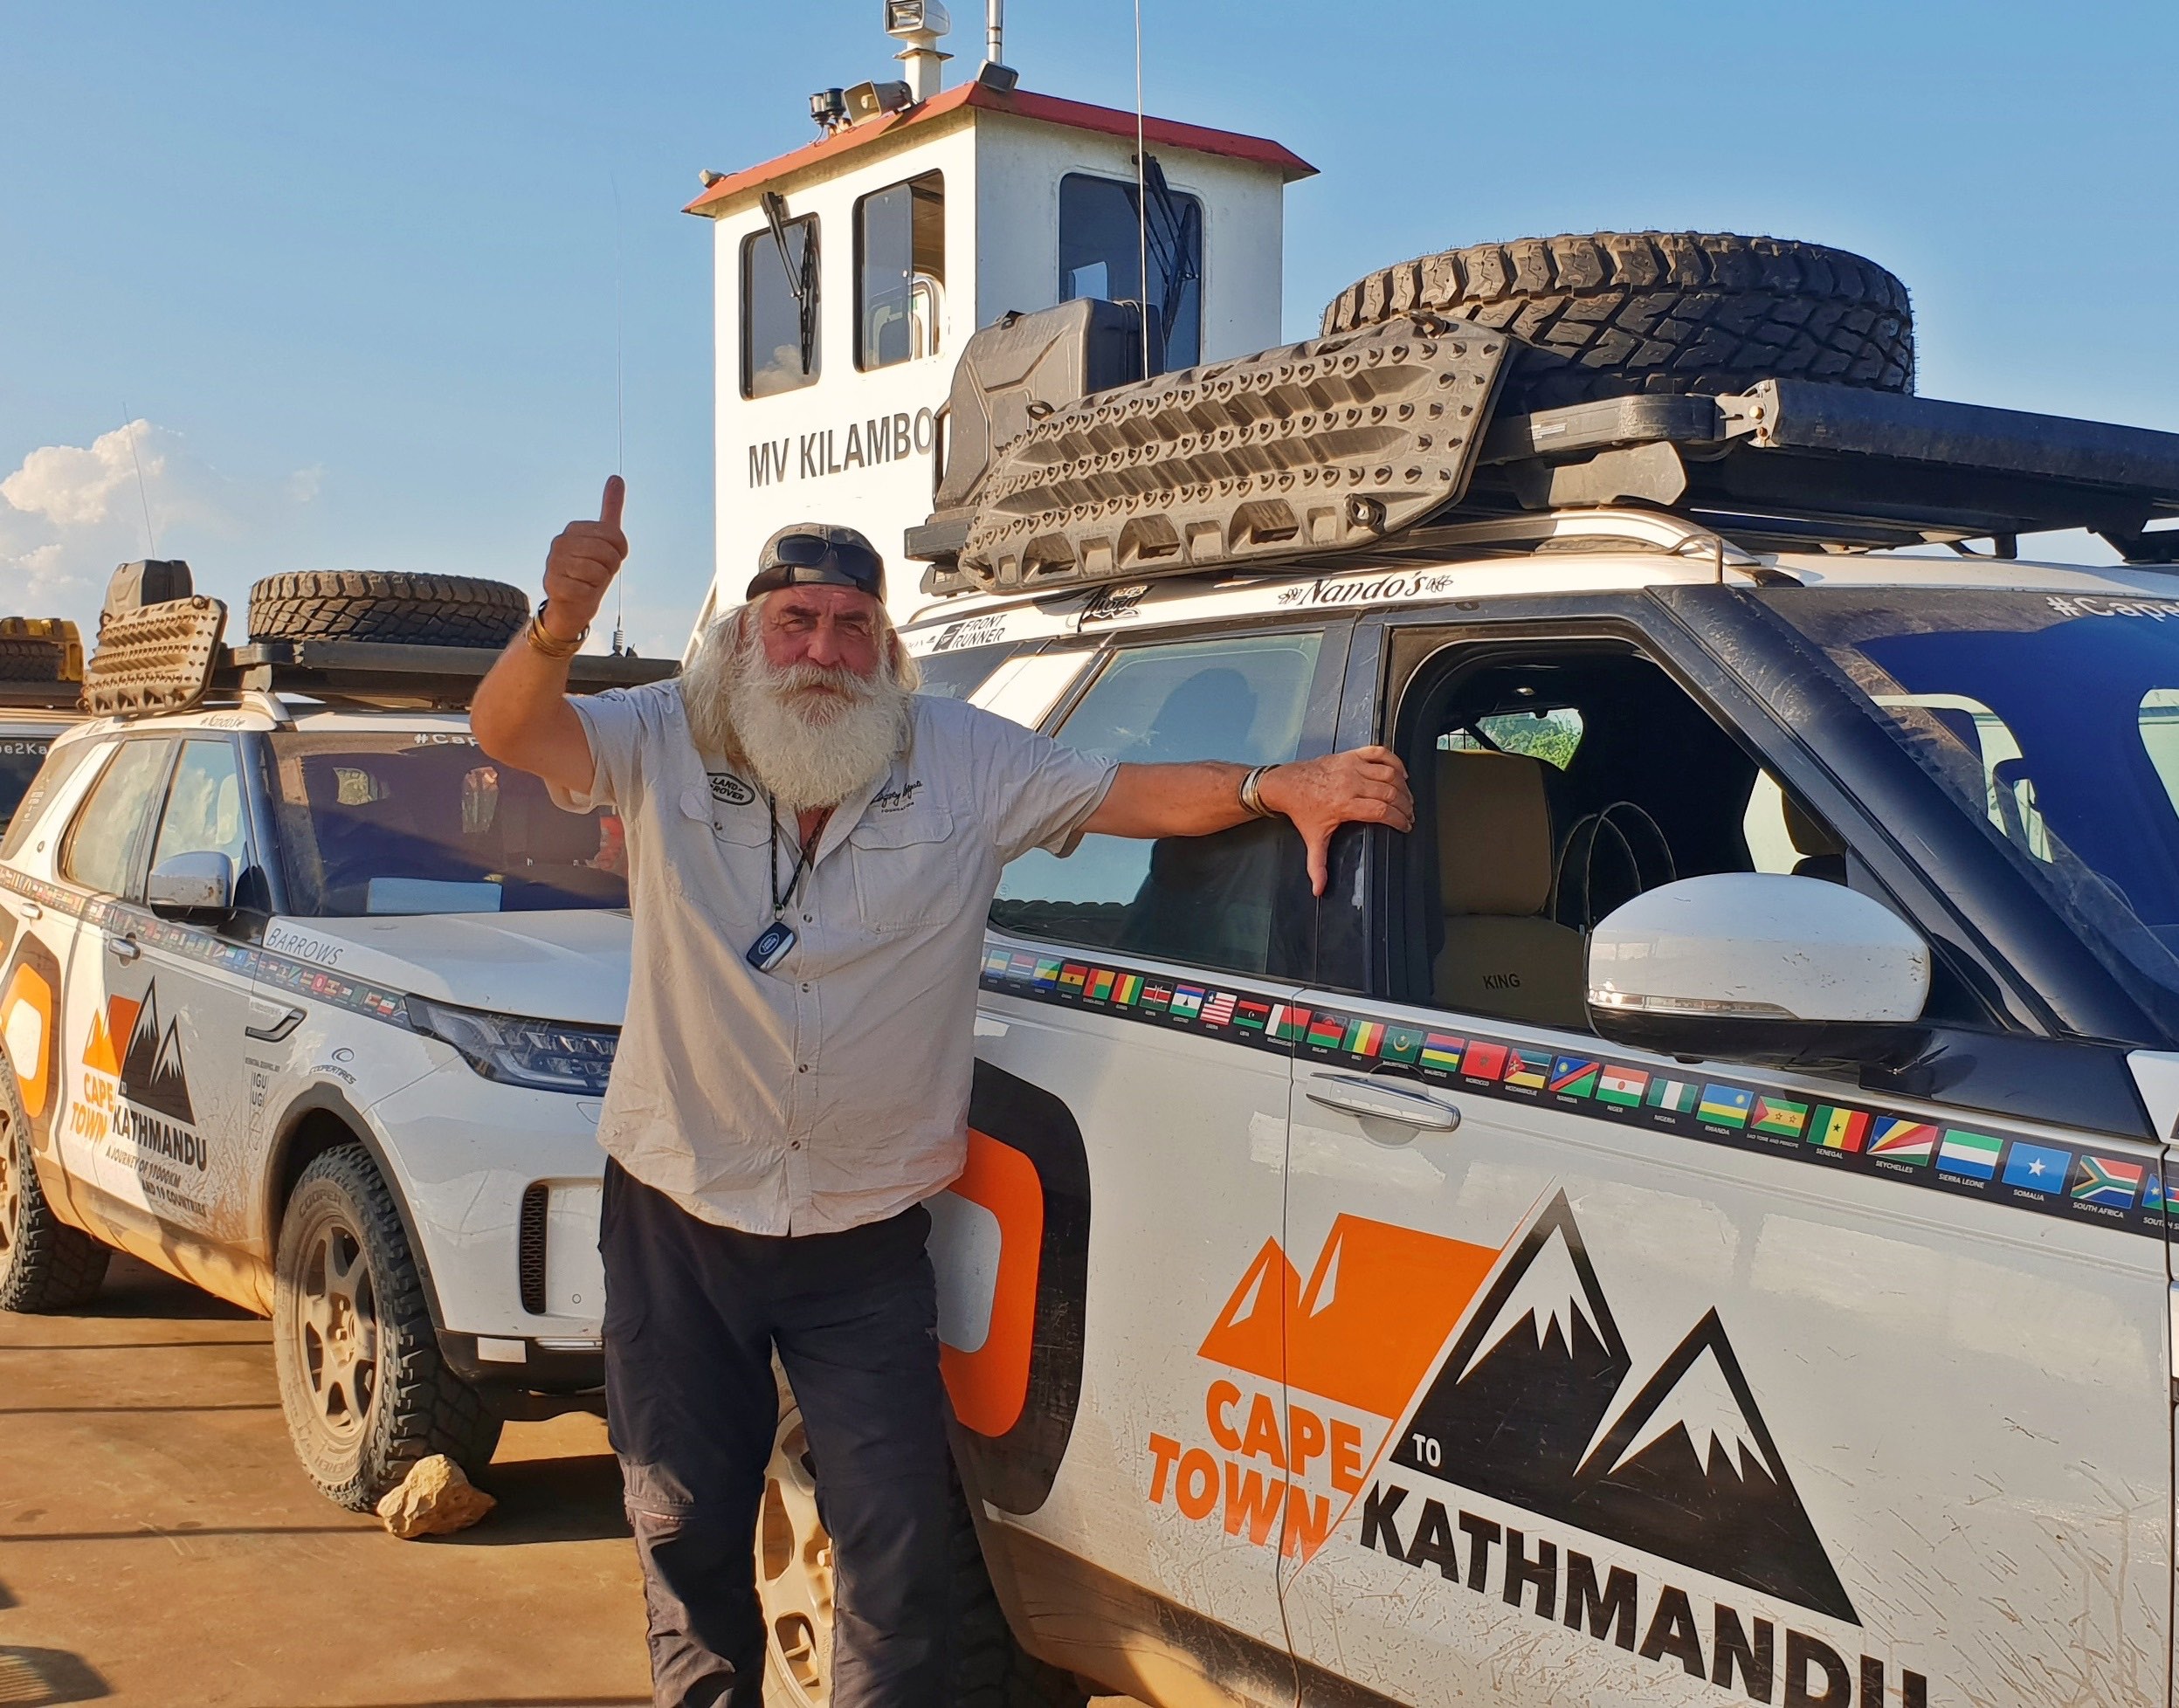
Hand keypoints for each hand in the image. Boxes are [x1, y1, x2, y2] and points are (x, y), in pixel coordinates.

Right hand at [542, 476, 626, 641]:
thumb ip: (610, 509)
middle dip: (611, 567)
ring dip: (599, 582)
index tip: (609, 558)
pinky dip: (588, 595)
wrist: (573, 605)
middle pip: (608, 553)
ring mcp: (553, 563)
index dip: (620, 552)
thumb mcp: (605, 539)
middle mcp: (560, 543)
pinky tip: (579, 593)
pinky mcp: (552, 585)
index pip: (615, 535)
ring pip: (598, 571)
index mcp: (574, 529)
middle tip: (599, 573)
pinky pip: (586, 589)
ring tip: (588, 582)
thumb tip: (616, 477)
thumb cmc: (591, 571)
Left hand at [1259, 745, 1413, 896]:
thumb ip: (1318, 865)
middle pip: (1390, 792)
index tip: (1405, 826)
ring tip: (1407, 798)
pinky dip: (1394, 761)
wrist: (1287, 784)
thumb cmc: (1302, 810)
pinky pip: (1380, 753)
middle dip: (1405, 805)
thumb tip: (1319, 889)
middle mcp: (1351, 783)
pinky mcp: (1351, 755)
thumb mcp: (1313, 838)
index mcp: (1345, 804)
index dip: (1399, 820)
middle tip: (1409, 814)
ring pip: (1390, 773)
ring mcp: (1352, 766)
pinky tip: (1400, 774)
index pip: (1382, 811)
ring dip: (1403, 786)